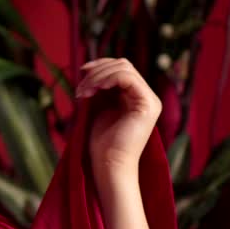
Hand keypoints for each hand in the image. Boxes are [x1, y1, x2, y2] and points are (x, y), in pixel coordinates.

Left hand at [76, 58, 162, 176]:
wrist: (109, 164)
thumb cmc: (101, 142)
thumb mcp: (99, 107)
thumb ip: (100, 88)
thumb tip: (88, 68)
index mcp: (136, 96)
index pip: (121, 67)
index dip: (100, 65)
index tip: (80, 72)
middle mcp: (147, 96)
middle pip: (123, 64)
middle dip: (96, 71)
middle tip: (79, 91)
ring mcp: (150, 100)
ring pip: (124, 68)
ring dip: (97, 77)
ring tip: (83, 93)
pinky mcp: (148, 105)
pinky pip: (128, 78)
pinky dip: (108, 79)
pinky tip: (95, 89)